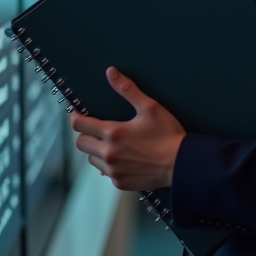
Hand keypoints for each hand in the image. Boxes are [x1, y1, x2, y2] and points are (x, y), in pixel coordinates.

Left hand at [68, 67, 185, 190]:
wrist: (181, 164)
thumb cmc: (168, 135)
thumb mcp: (150, 107)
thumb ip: (128, 89)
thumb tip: (110, 72)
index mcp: (113, 133)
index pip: (79, 124)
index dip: (74, 116)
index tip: (76, 112)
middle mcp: (109, 154)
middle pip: (80, 143)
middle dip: (84, 133)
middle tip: (95, 127)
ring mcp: (113, 170)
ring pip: (91, 158)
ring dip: (95, 150)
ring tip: (111, 143)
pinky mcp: (120, 182)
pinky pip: (104, 172)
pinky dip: (108, 164)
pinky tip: (122, 157)